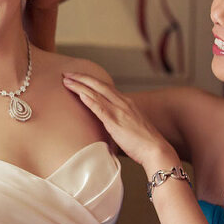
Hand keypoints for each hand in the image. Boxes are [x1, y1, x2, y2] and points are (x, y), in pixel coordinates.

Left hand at [62, 72, 177, 170]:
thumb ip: (119, 119)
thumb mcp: (130, 125)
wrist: (156, 150)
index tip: (78, 77)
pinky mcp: (116, 122)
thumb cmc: (144, 142)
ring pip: (96, 93)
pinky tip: (80, 94)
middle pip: (98, 85)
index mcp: (126, 102)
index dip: (90, 81)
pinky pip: (100, 108)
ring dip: (80, 86)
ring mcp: (119, 111)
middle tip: (67, 73)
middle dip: (81, 77)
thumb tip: (108, 122)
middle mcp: (123, 102)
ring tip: (66, 80)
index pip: (105, 87)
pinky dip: (89, 100)